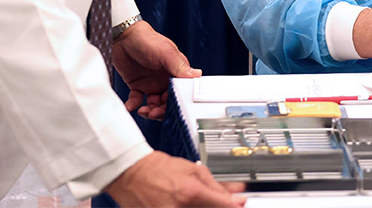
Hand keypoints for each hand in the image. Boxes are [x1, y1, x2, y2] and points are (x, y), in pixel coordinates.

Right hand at [105, 151, 245, 206]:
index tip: (240, 204)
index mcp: (191, 193)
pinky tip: (185, 204)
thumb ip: (218, 185)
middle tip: (212, 201)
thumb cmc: (160, 168)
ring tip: (193, 200)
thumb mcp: (193, 170)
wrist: (131, 173)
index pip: (225, 207)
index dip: (236, 206)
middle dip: (217, 207)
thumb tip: (238, 194)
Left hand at [111, 21, 200, 119]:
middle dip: (161, 111)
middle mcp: (165, 80)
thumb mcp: (166, 53)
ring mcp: (152, 84)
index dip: (175, 103)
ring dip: (149, 111)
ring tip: (143, 111)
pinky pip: (137, 100)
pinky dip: (133, 105)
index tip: (169, 107)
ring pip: (154, 105)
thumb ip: (179, 66)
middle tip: (153, 113)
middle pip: (167, 102)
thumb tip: (196, 75)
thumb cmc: (148, 40)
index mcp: (176, 72)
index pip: (180, 93)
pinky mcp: (138, 85)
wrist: (124, 37)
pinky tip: (130, 106)